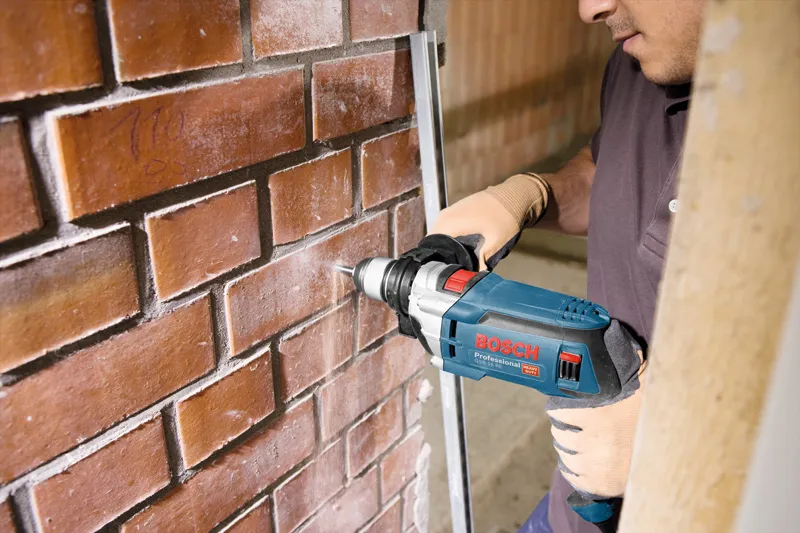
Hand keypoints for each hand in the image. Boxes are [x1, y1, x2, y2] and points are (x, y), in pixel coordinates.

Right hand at [431, 174, 548, 269]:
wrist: (515, 194)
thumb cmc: (505, 215)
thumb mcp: (496, 241)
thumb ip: (483, 260)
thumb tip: (475, 276)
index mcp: (450, 222)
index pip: (431, 246)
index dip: (437, 261)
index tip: (445, 272)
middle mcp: (446, 216)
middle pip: (434, 241)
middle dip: (442, 255)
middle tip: (454, 269)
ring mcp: (451, 211)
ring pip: (440, 234)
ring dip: (447, 246)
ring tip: (458, 259)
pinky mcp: (458, 210)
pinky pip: (447, 227)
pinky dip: (452, 238)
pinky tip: (463, 247)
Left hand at [546, 321, 645, 498]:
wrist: (681, 450)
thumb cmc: (659, 412)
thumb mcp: (644, 381)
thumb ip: (625, 357)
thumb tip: (613, 327)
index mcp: (600, 416)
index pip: (559, 412)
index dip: (559, 408)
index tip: (561, 406)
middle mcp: (596, 443)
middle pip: (560, 435)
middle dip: (565, 428)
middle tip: (574, 423)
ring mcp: (598, 467)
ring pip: (566, 456)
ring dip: (569, 448)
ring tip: (582, 440)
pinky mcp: (602, 485)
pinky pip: (575, 476)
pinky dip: (576, 469)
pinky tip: (585, 459)